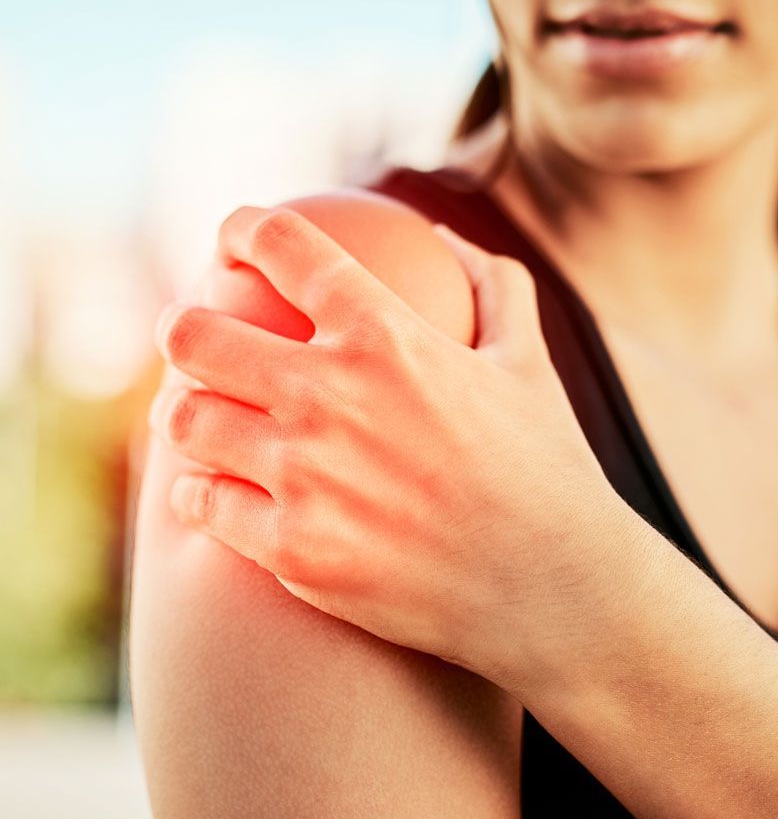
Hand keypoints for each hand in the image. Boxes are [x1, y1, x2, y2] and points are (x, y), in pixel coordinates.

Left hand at [148, 205, 634, 694]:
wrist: (555, 588)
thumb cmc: (545, 470)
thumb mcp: (531, 361)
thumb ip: (493, 286)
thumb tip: (445, 237)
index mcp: (387, 336)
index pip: (282, 247)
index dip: (243, 230)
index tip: (236, 241)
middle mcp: (332, 396)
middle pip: (195, 334)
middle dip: (182, 325)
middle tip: (195, 338)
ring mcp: (307, 477)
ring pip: (184, 421)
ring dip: (186, 413)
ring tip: (204, 419)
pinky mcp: (294, 550)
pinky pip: (202, 505)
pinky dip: (203, 494)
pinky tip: (222, 493)